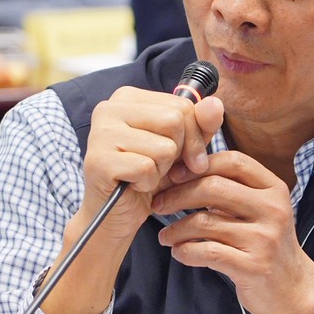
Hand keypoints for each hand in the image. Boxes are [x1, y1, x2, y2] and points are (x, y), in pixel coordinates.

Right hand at [75, 86, 224, 247]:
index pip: (182, 104)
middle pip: (174, 121)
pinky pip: (146, 168)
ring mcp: (100, 133)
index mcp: (128, 97)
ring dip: (162, 170)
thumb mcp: (182, 148)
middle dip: (178, 153)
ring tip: (143, 176)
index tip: (186, 157)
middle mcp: (109, 108)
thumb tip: (214, 103)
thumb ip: (201, 125)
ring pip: (163, 147)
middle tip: (159, 167)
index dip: (194, 136)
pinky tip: (133, 185)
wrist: (116, 216)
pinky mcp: (98, 160)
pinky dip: (147, 183)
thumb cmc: (147, 177)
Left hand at [152, 151, 313, 313]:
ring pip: (205, 222)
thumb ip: (232, 191)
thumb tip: (182, 173)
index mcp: (274, 189)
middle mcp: (273, 210)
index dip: (198, 165)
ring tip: (165, 236)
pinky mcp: (253, 266)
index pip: (233, 161)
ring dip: (176, 229)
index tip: (174, 176)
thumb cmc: (266, 244)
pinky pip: (207, 252)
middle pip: (213, 187)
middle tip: (158, 205)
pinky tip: (179, 252)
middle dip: (177, 195)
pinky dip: (185, 251)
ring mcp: (264, 239)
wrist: (294, 289)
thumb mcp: (259, 210)